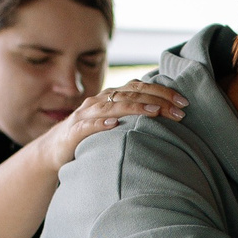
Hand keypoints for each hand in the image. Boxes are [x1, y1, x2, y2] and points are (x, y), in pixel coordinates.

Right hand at [37, 81, 187, 169]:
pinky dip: (100, 124)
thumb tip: (167, 116)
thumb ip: (134, 116)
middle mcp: (100, 101)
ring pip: (113, 107)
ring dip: (135, 108)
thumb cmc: (90, 136)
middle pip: (131, 94)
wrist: (54, 149)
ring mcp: (86, 115)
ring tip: (154, 112)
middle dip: (158, 100)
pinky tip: (114, 125)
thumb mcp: (115, 122)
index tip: (184, 102)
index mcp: (112, 97)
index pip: (140, 88)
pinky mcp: (74, 132)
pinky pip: (88, 125)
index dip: (162, 92)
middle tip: (180, 111)